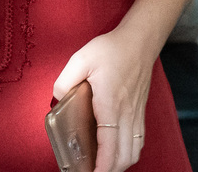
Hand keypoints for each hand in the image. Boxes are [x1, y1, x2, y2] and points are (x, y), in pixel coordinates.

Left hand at [53, 27, 152, 171]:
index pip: (110, 144)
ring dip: (120, 163)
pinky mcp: (140, 111)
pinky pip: (138, 140)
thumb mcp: (81, 58)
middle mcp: (127, 113)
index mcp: (110, 103)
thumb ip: (65, 80)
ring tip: (103, 166)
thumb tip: (58, 99)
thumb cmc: (112, 49)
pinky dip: (129, 152)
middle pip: (124, 155)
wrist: (140, 40)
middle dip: (110, 170)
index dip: (102, 165)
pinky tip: (117, 151)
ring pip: (134, 150)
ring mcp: (136, 113)